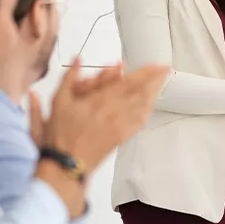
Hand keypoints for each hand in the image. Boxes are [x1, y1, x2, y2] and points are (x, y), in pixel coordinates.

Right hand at [45, 58, 168, 168]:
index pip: (128, 82)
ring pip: (143, 106)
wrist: (66, 164)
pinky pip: (139, 122)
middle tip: (167, 69)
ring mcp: (120, 125)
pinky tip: (151, 105)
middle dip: (155, 79)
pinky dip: (147, 111)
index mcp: (100, 100)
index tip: (156, 64)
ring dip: (154, 92)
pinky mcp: (121, 137)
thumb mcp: (57, 102)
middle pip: (140, 92)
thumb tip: (77, 59)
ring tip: (163, 82)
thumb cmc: (60, 134)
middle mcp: (114, 111)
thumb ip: (69, 78)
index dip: (145, 72)